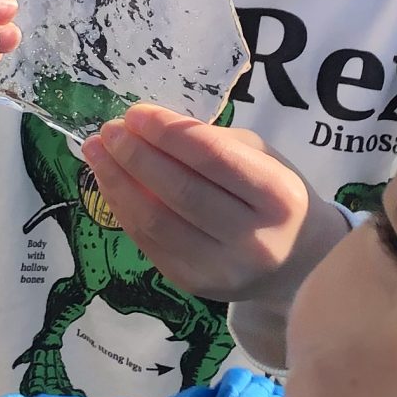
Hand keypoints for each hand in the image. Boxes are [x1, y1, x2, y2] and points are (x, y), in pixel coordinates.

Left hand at [78, 104, 348, 307]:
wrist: (299, 264)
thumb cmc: (275, 198)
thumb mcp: (262, 159)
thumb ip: (211, 142)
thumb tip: (146, 127)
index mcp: (278, 196)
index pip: (212, 158)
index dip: (167, 133)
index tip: (135, 113)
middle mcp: (253, 238)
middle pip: (179, 191)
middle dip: (135, 155)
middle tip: (109, 130)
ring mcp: (221, 269)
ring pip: (155, 222)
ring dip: (117, 183)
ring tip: (97, 152)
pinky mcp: (194, 284)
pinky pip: (148, 242)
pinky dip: (124, 209)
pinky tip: (111, 184)